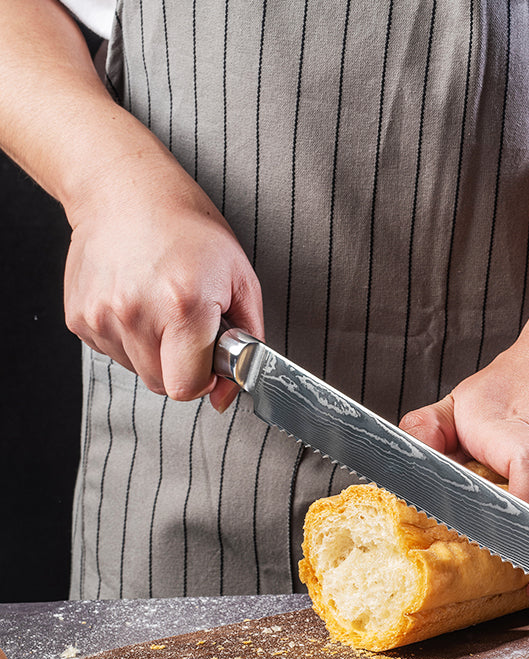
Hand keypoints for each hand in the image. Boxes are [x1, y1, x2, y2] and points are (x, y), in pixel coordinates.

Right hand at [63, 150, 262, 412]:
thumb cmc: (188, 229)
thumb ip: (247, 344)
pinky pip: (112, 352)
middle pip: (162, 385)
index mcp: (183, 306)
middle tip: (187, 326)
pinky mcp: (79, 317)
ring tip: (159, 306)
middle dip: (181, 366)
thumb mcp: (240, 279)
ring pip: (137, 371)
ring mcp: (102, 317)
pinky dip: (127, 337)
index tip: (208, 361)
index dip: (204, 381)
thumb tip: (225, 396)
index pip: (187, 388)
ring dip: (154, 351)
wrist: (125, 189)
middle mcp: (136, 314)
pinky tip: (136, 300)